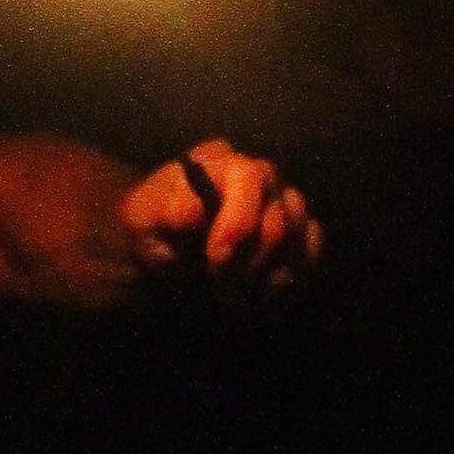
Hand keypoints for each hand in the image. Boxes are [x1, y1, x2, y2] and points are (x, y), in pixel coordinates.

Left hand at [118, 137, 321, 290]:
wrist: (161, 250)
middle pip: (277, 222)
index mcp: (220, 160)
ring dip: (264, 276)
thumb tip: (193, 211)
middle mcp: (259, 174)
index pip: (247, 179)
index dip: (236, 225)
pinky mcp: (298, 232)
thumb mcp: (143, 219)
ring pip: (297, 240)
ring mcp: (283, 202)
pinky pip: (310, 253)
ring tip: (233, 294)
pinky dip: (287, 276)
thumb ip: (167, 213)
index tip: (214, 260)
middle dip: (247, 264)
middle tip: (219, 288)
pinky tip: (258, 289)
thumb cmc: (151, 229)